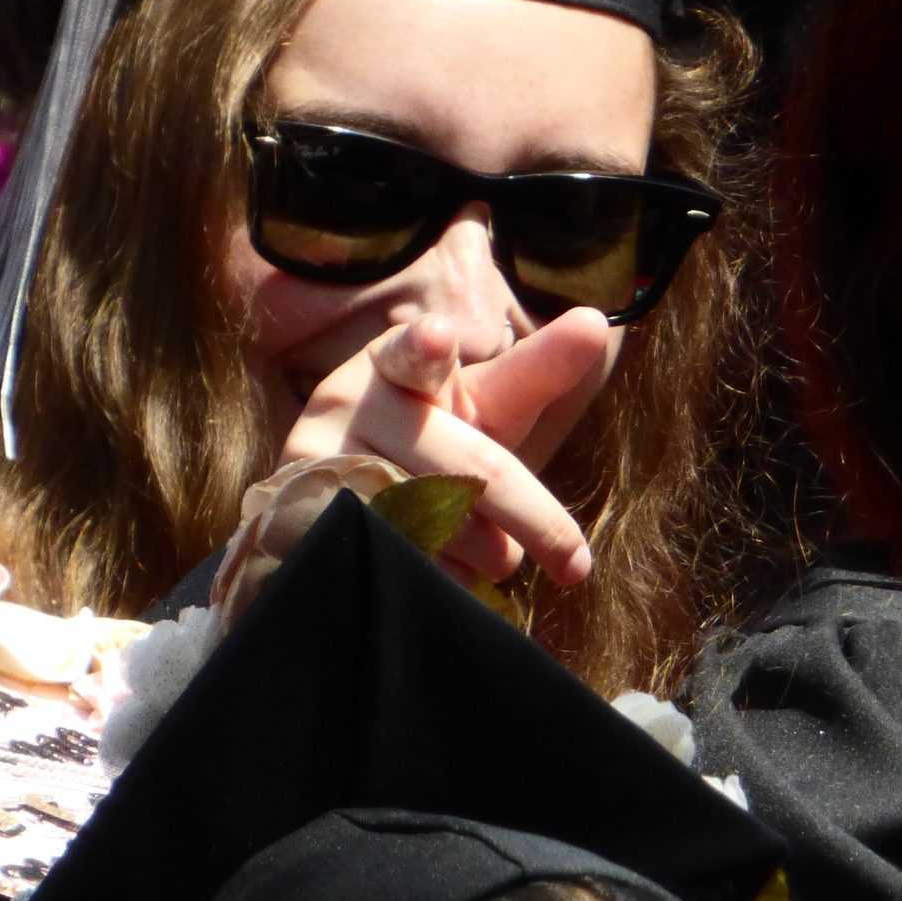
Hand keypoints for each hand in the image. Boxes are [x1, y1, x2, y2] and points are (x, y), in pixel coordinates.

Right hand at [278, 310, 615, 588]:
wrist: (340, 503)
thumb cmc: (435, 442)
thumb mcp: (482, 406)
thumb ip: (536, 371)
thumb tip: (597, 323)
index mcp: (395, 361)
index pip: (415, 353)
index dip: (426, 348)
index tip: (439, 337)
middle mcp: (349, 400)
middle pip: (470, 466)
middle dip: (535, 519)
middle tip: (577, 565)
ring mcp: (320, 462)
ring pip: (439, 523)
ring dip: (486, 553)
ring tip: (493, 555)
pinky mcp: (304, 520)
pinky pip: (402, 561)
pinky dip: (445, 577)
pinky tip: (450, 572)